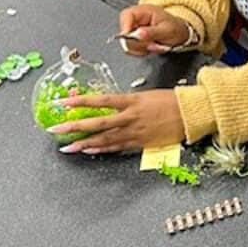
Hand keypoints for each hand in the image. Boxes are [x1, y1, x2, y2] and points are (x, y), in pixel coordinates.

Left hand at [51, 90, 184, 153]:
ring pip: (105, 138)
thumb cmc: (172, 101)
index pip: (101, 100)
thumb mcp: (147, 96)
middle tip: (56, 130)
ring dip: (85, 143)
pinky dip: (102, 149)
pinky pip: (118, 147)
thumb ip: (128, 102)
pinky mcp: (141, 142)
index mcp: (132, 100)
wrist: (191, 113)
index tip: (63, 103)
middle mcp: (131, 116)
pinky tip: (90, 150)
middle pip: (98, 122)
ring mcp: (135, 131)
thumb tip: (111, 106)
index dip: (81, 102)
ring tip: (68, 147)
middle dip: (75, 126)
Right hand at [117, 4, 189, 54]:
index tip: (134, 38)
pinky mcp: (134, 38)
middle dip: (139, 42)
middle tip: (153, 44)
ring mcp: (134, 29)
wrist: (180, 34)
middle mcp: (136, 19)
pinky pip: (132, 48)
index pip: (126, 16)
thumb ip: (151, 33)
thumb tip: (137, 34)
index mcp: (144, 11)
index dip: (126, 28)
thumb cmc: (176, 28)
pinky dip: (142, 51)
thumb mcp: (167, 30)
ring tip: (155, 45)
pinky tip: (151, 47)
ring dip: (142, 48)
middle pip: (124, 32)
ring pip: (127, 43)